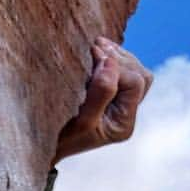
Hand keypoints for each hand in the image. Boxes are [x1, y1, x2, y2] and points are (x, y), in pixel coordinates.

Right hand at [53, 38, 152, 163]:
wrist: (48, 145)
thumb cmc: (63, 137)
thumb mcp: (82, 120)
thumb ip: (101, 92)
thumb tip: (111, 62)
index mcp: (124, 123)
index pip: (135, 84)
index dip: (117, 67)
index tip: (93, 56)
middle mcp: (126, 113)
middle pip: (141, 76)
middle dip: (120, 58)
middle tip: (95, 46)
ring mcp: (120, 104)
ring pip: (134, 70)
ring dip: (117, 55)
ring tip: (96, 46)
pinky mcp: (110, 94)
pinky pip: (122, 70)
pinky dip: (111, 58)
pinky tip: (97, 51)